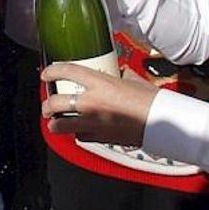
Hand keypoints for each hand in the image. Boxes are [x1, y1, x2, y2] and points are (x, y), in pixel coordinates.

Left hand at [40, 63, 161, 147]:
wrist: (162, 122)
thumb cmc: (151, 100)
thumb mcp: (134, 80)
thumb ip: (121, 75)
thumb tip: (119, 71)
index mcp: (100, 83)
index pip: (66, 71)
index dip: (51, 71)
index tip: (46, 74)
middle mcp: (91, 102)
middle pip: (55, 102)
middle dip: (47, 104)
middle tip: (48, 105)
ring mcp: (92, 122)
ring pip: (60, 125)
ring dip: (55, 123)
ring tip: (55, 121)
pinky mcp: (99, 138)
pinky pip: (79, 136)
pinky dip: (77, 133)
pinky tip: (80, 130)